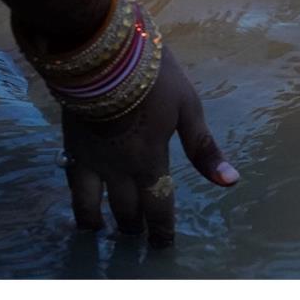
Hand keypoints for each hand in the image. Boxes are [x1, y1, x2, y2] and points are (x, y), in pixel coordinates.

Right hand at [61, 46, 237, 247]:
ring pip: (91, 204)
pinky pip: (71, 181)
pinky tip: (78, 203)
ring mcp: (90, 159)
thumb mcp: (187, 108)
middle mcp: (117, 169)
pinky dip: (76, 199)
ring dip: (99, 222)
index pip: (158, 207)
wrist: (101, 53)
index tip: (163, 246)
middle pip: (126, 209)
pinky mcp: (70, 144)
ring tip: (102, 233)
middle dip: (135, 227)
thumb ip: (203, 149)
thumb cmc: (153, 77)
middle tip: (138, 238)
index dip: (162, 230)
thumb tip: (229, 182)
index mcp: (150, 162)